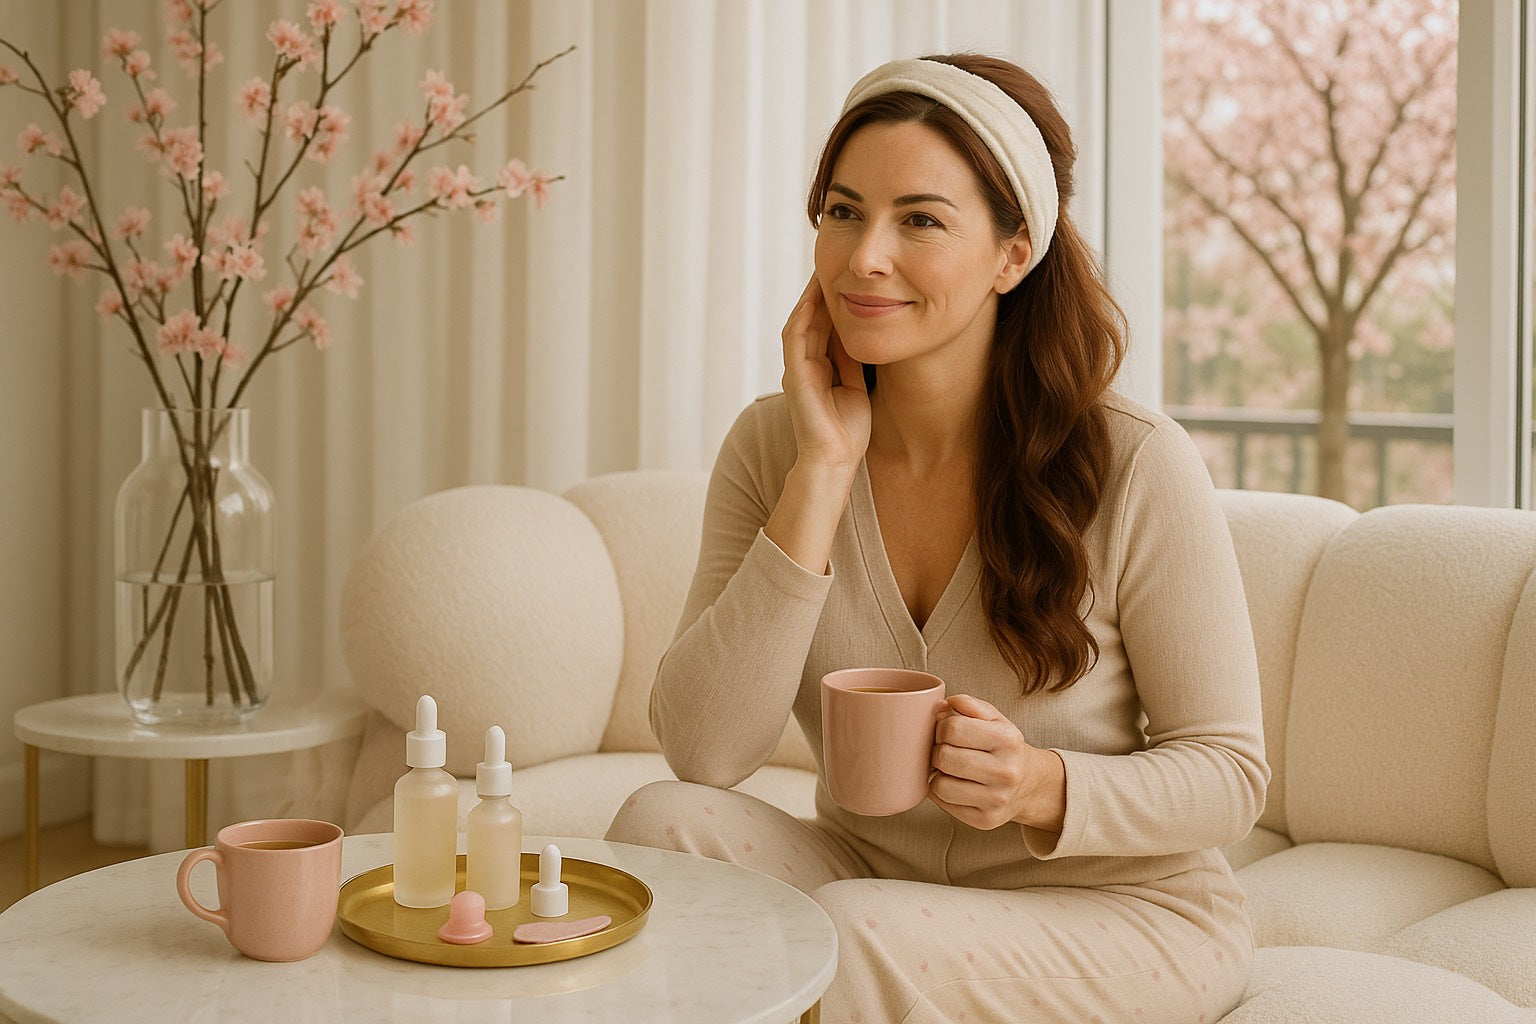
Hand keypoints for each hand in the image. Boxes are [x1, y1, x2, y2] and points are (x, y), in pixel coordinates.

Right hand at [779, 275, 870, 471]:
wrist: (835, 460)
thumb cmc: (847, 430)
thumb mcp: (856, 384)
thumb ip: (852, 360)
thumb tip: (861, 331)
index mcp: (818, 366)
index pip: (822, 324)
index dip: (831, 299)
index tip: (845, 275)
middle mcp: (804, 364)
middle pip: (809, 318)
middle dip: (819, 291)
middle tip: (831, 262)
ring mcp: (797, 370)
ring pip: (800, 324)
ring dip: (808, 299)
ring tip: (820, 273)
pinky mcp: (795, 379)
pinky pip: (795, 342)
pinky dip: (802, 320)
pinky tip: (811, 301)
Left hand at [928, 693, 1065, 831]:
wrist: (1029, 784)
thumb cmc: (1003, 747)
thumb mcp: (995, 719)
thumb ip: (970, 705)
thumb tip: (944, 705)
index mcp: (1008, 740)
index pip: (953, 729)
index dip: (941, 727)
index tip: (947, 731)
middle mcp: (1006, 772)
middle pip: (943, 757)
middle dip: (938, 750)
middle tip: (946, 750)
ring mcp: (997, 799)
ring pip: (940, 784)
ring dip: (938, 774)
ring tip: (950, 769)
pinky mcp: (985, 820)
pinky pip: (943, 803)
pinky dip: (941, 792)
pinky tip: (955, 784)